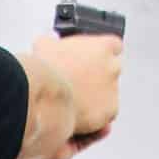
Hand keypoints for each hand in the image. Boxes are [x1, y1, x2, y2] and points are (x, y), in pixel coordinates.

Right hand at [32, 30, 121, 146]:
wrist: (47, 97)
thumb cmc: (47, 72)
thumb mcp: (45, 45)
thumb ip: (53, 42)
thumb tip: (48, 43)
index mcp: (102, 46)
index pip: (113, 46)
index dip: (100, 54)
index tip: (91, 59)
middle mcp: (112, 67)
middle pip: (112, 71)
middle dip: (97, 76)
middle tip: (78, 82)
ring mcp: (113, 89)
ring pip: (108, 94)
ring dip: (95, 97)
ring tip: (74, 101)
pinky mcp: (109, 111)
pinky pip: (105, 114)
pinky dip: (95, 115)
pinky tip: (78, 114)